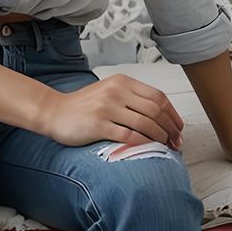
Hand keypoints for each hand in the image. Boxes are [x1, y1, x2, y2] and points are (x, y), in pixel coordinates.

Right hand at [42, 75, 185, 151]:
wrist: (53, 112)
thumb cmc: (82, 106)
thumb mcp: (108, 92)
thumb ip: (131, 98)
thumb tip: (160, 115)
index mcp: (122, 82)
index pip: (158, 97)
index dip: (173, 114)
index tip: (178, 128)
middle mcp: (116, 92)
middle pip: (155, 111)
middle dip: (171, 129)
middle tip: (176, 141)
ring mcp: (106, 108)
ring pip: (145, 123)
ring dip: (160, 137)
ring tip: (165, 146)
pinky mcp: (98, 125)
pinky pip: (129, 135)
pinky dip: (143, 143)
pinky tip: (148, 148)